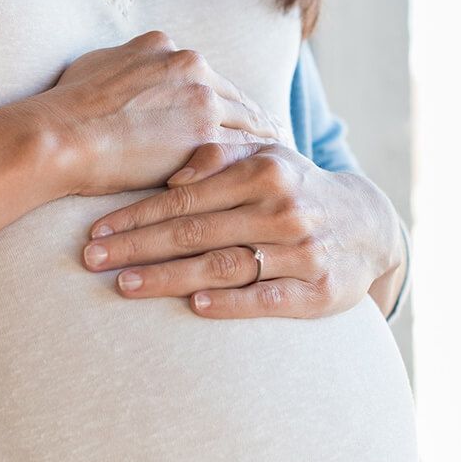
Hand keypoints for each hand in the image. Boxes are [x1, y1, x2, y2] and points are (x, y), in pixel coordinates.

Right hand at [17, 31, 288, 195]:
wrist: (58, 136)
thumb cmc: (65, 109)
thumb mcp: (95, 66)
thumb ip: (125, 66)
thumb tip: (127, 69)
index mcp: (165, 48)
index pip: (209, 77)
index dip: (225, 102)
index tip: (239, 117)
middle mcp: (190, 65)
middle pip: (237, 97)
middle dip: (255, 121)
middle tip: (277, 142)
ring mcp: (201, 98)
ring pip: (249, 121)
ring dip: (267, 143)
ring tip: (281, 165)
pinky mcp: (204, 134)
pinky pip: (243, 149)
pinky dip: (257, 164)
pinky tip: (268, 180)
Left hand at [79, 142, 402, 318]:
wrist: (368, 226)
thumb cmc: (296, 188)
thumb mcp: (266, 158)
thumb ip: (219, 156)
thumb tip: (173, 172)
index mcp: (265, 170)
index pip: (186, 196)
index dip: (137, 215)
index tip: (97, 229)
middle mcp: (284, 209)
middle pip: (196, 232)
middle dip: (138, 246)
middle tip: (93, 259)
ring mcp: (302, 252)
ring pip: (224, 265)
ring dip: (170, 277)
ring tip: (125, 284)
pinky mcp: (318, 291)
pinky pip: (266, 297)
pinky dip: (231, 302)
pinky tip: (195, 306)